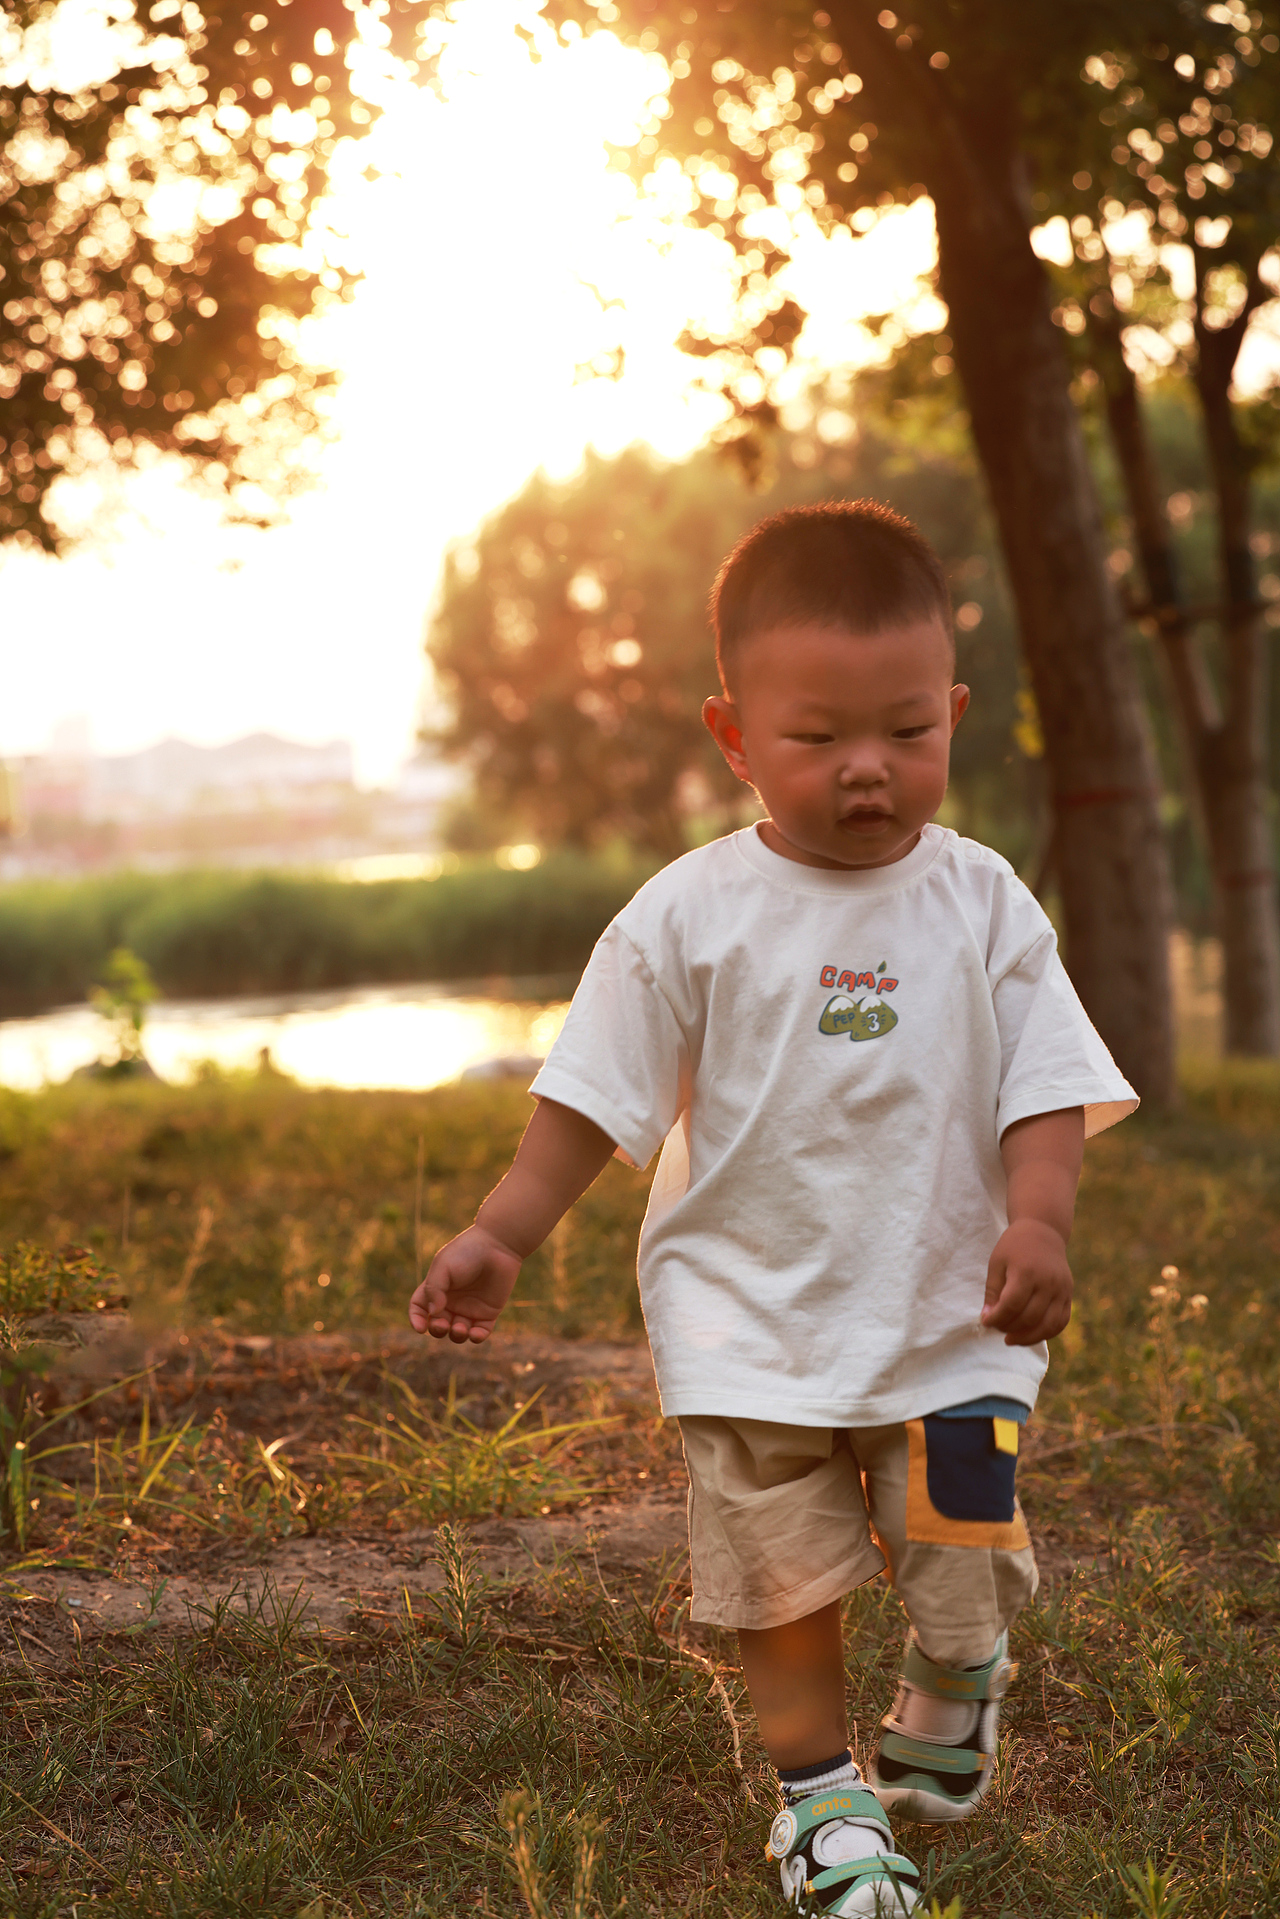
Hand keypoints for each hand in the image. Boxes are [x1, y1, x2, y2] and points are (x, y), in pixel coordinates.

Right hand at [408, 1226, 522, 1343]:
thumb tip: (433, 1312)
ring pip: (458, 1333)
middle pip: (438, 1324)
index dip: (416, 1319)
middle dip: (437, 1330)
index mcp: (437, 1288)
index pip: (420, 1308)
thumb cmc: (467, 1252)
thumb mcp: (443, 1266)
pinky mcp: (488, 1313)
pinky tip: (475, 1334)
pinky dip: (476, 1338)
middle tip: (443, 1324)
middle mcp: (451, 1301)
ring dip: (456, 1335)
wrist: (498, 1245)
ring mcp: (470, 1308)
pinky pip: (480, 1333)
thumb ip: (433, 1289)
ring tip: (461, 1328)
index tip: (420, 1328)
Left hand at [981, 1218, 1072, 1344]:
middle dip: (1009, 1328)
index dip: (996, 1318)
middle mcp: (1048, 1282)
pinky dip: (1046, 1333)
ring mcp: (1061, 1290)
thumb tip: (988, 1318)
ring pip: (1047, 1326)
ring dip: (1027, 1338)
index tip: (986, 1322)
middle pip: (1028, 1318)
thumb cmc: (1015, 1246)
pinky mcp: (1068, 1295)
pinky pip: (1060, 1322)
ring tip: (1011, 1339)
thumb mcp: (997, 1262)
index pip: (1011, 1305)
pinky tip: (1030, 1334)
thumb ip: (992, 1291)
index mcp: (1026, 1272)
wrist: (1043, 1232)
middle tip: (997, 1327)